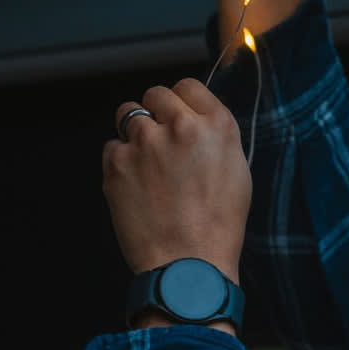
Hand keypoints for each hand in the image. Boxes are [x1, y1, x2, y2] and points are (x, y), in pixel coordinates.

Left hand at [103, 79, 249, 283]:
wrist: (188, 263)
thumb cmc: (218, 225)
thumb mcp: (236, 170)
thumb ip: (215, 136)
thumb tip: (195, 119)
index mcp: (217, 125)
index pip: (188, 86)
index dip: (181, 102)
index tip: (178, 116)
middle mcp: (181, 126)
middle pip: (156, 94)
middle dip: (156, 113)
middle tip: (162, 142)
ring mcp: (145, 142)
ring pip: (128, 113)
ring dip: (134, 131)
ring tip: (146, 162)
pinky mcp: (117, 162)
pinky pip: (111, 147)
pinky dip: (120, 162)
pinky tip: (136, 186)